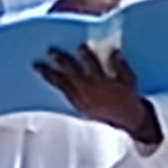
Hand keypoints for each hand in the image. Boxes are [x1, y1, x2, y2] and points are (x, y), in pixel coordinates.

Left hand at [35, 46, 163, 145]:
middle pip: (72, 73)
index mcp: (104, 83)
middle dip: (61, 62)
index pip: (93, 65)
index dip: (85, 55)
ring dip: (49, 74)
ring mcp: (82, 99)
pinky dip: (54, 85)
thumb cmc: (127, 97)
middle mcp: (90, 91)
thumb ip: (121, 65)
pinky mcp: (77, 106)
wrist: (125, 121)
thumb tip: (114, 52)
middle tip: (51, 52)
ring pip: (63, 84)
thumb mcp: (130, 80)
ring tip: (38, 66)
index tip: (79, 46)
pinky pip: (63, 93)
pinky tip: (47, 78)